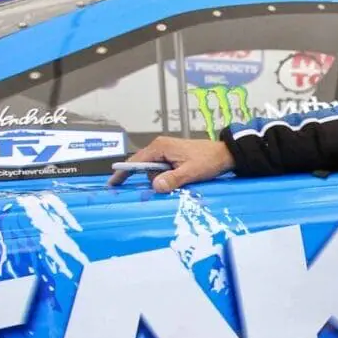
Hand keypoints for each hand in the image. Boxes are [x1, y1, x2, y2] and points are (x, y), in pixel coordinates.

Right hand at [107, 136, 234, 192]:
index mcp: (160, 147)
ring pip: (153, 170)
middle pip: (143, 166)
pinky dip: (165, 178)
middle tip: (159, 190)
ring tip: (179, 182)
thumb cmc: (208, 160)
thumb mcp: (191, 172)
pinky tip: (175, 182)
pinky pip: (161, 169)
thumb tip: (155, 186)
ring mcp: (166, 151)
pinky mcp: (172, 156)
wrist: (224, 154)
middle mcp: (160, 147)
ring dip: (161, 180)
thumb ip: (173, 179)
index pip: (135, 161)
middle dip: (148, 180)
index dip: (123, 173)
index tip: (112, 184)